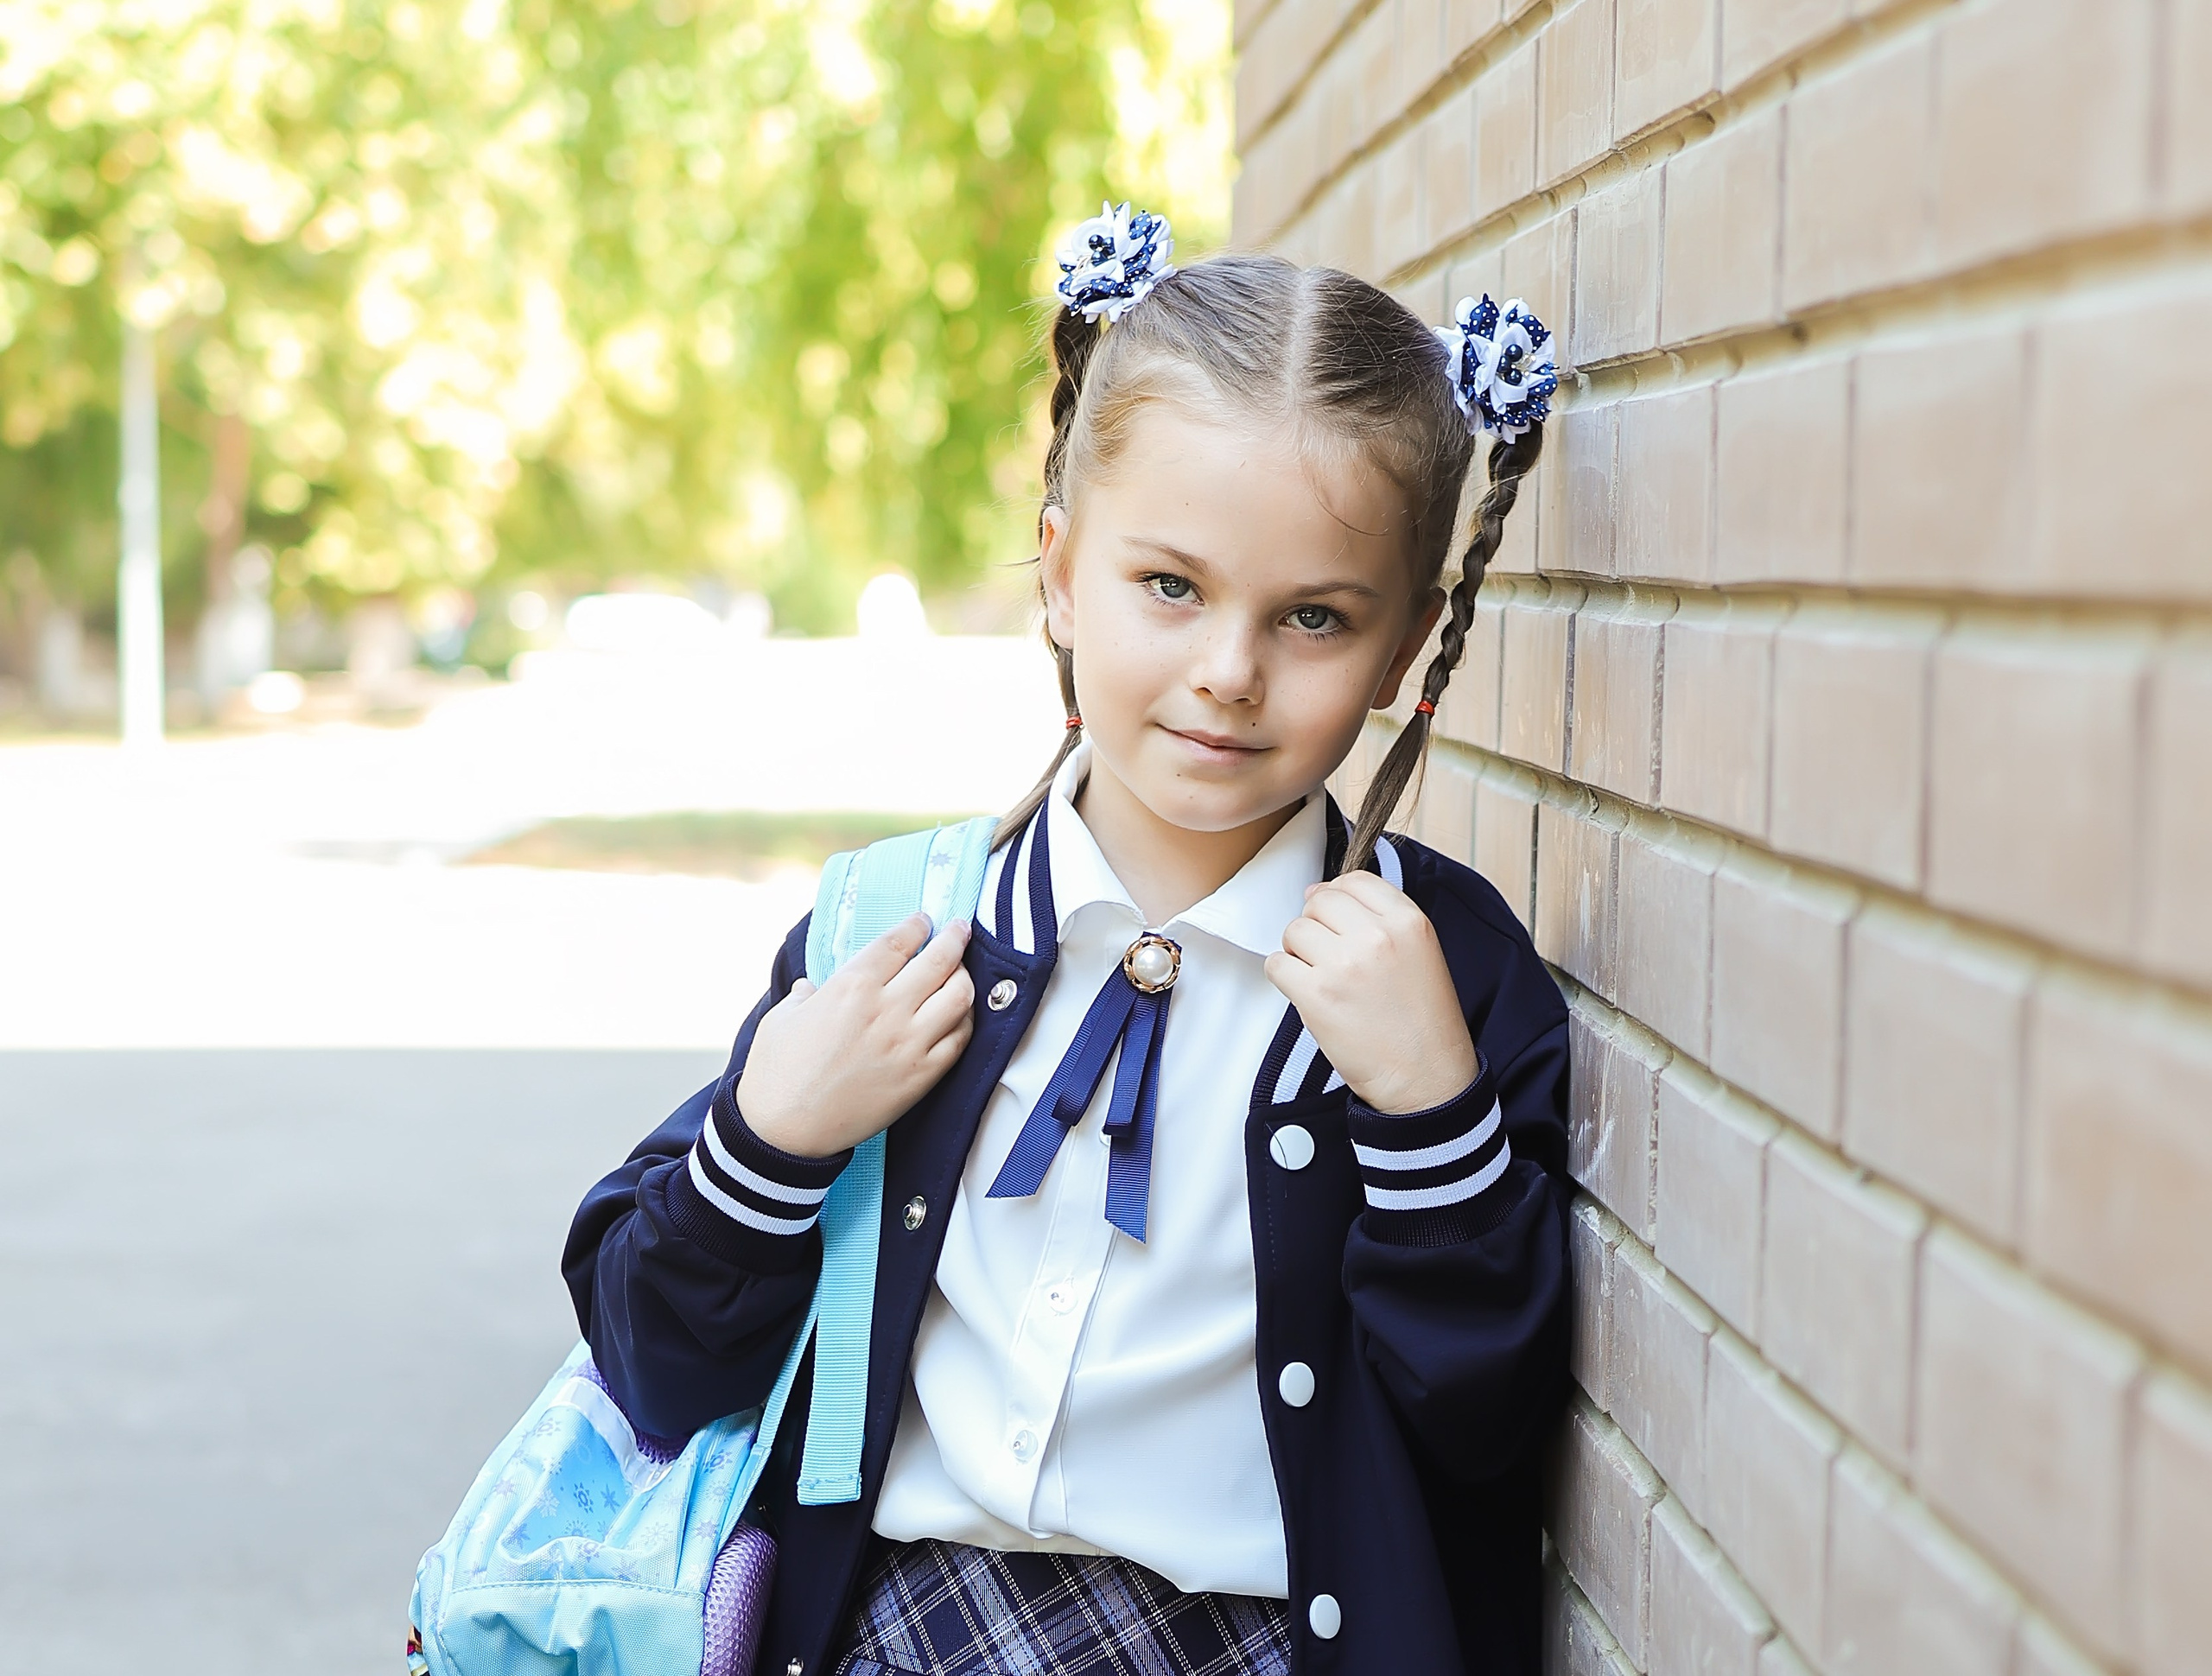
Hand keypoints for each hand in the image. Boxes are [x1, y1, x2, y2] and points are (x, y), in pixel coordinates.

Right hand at [736, 914, 974, 1157]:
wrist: (785, 1132)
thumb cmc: (777, 1074)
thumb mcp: (781, 1018)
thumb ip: (805, 995)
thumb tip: (812, 988)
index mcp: (851, 987)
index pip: (898, 942)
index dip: (916, 925)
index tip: (923, 920)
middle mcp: (887, 1010)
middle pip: (939, 960)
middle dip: (954, 937)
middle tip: (959, 929)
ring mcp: (909, 1044)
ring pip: (959, 996)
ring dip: (964, 976)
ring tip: (960, 971)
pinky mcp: (922, 1076)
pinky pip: (959, 1039)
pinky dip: (965, 1020)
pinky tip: (959, 1014)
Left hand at [1265, 871, 1476, 1114]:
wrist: (1425, 1079)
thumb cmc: (1421, 1021)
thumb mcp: (1421, 954)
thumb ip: (1379, 919)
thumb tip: (1316, 893)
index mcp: (1409, 922)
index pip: (1354, 880)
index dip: (1337, 897)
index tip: (1335, 920)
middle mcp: (1377, 936)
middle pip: (1319, 902)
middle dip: (1316, 925)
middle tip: (1329, 957)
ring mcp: (1345, 964)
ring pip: (1294, 930)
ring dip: (1299, 952)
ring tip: (1322, 978)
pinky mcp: (1317, 995)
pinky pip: (1277, 964)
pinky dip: (1284, 977)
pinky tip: (1307, 993)